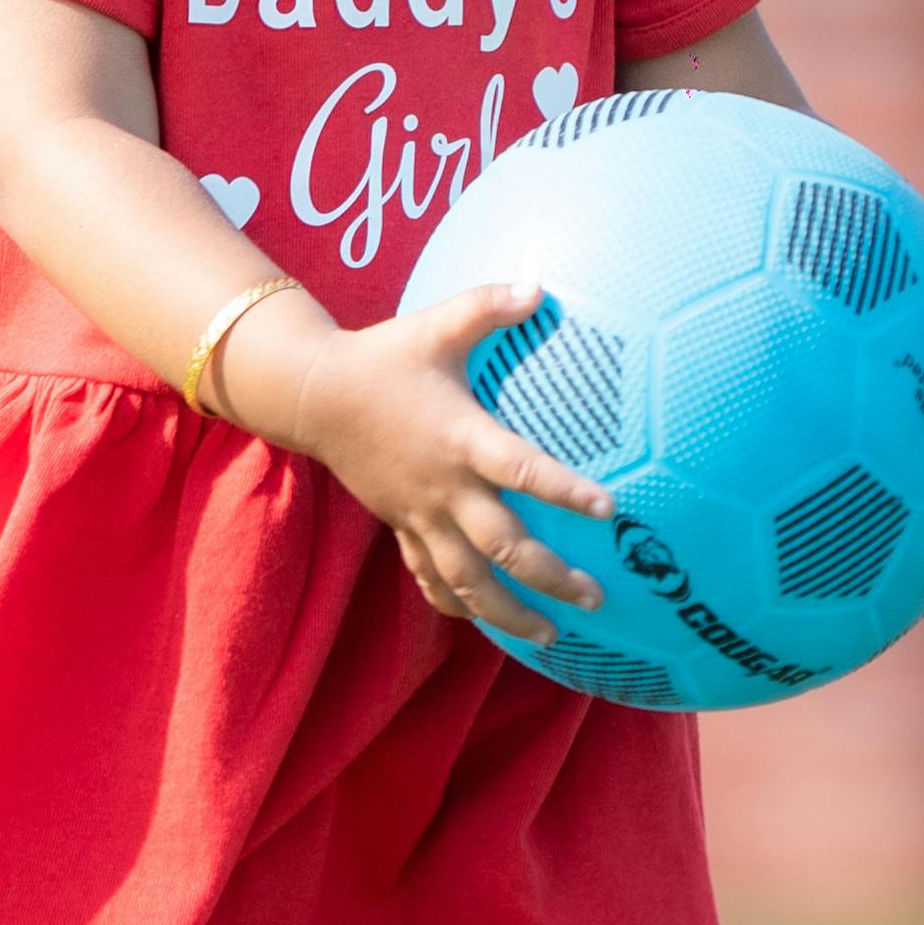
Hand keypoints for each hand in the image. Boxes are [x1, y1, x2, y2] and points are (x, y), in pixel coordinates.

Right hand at [245, 277, 613, 643]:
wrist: (314, 395)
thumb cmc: (385, 357)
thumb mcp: (437, 325)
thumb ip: (489, 305)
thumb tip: (540, 286)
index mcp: (461, 438)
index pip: (521, 469)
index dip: (564, 490)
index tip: (609, 509)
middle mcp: (444, 487)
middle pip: (502, 546)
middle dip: (550, 577)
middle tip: (595, 599)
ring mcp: (420, 514)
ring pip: (467, 581)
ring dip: (509, 613)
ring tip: (550, 638)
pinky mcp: (402, 526)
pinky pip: (430, 576)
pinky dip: (457, 605)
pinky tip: (484, 625)